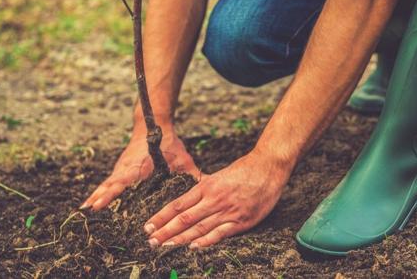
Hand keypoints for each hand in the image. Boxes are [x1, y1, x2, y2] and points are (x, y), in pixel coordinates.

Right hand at [81, 124, 198, 210]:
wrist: (153, 123)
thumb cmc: (169, 142)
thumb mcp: (182, 158)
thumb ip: (192, 174)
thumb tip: (207, 186)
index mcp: (139, 167)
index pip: (122, 182)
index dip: (110, 194)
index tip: (98, 204)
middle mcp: (127, 168)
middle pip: (110, 185)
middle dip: (99, 198)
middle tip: (87, 213)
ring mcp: (122, 167)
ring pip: (107, 183)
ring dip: (97, 195)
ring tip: (85, 210)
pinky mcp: (121, 167)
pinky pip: (109, 181)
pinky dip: (101, 190)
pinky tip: (94, 202)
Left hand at [143, 151, 291, 247]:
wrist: (268, 167)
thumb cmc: (244, 170)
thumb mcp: (219, 175)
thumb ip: (205, 188)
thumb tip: (188, 198)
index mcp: (206, 187)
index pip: (178, 204)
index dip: (162, 216)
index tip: (148, 225)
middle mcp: (213, 199)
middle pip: (184, 218)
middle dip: (165, 231)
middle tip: (150, 241)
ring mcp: (227, 211)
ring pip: (199, 227)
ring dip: (180, 239)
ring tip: (164, 247)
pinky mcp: (241, 221)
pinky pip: (220, 233)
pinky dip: (206, 241)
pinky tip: (193, 247)